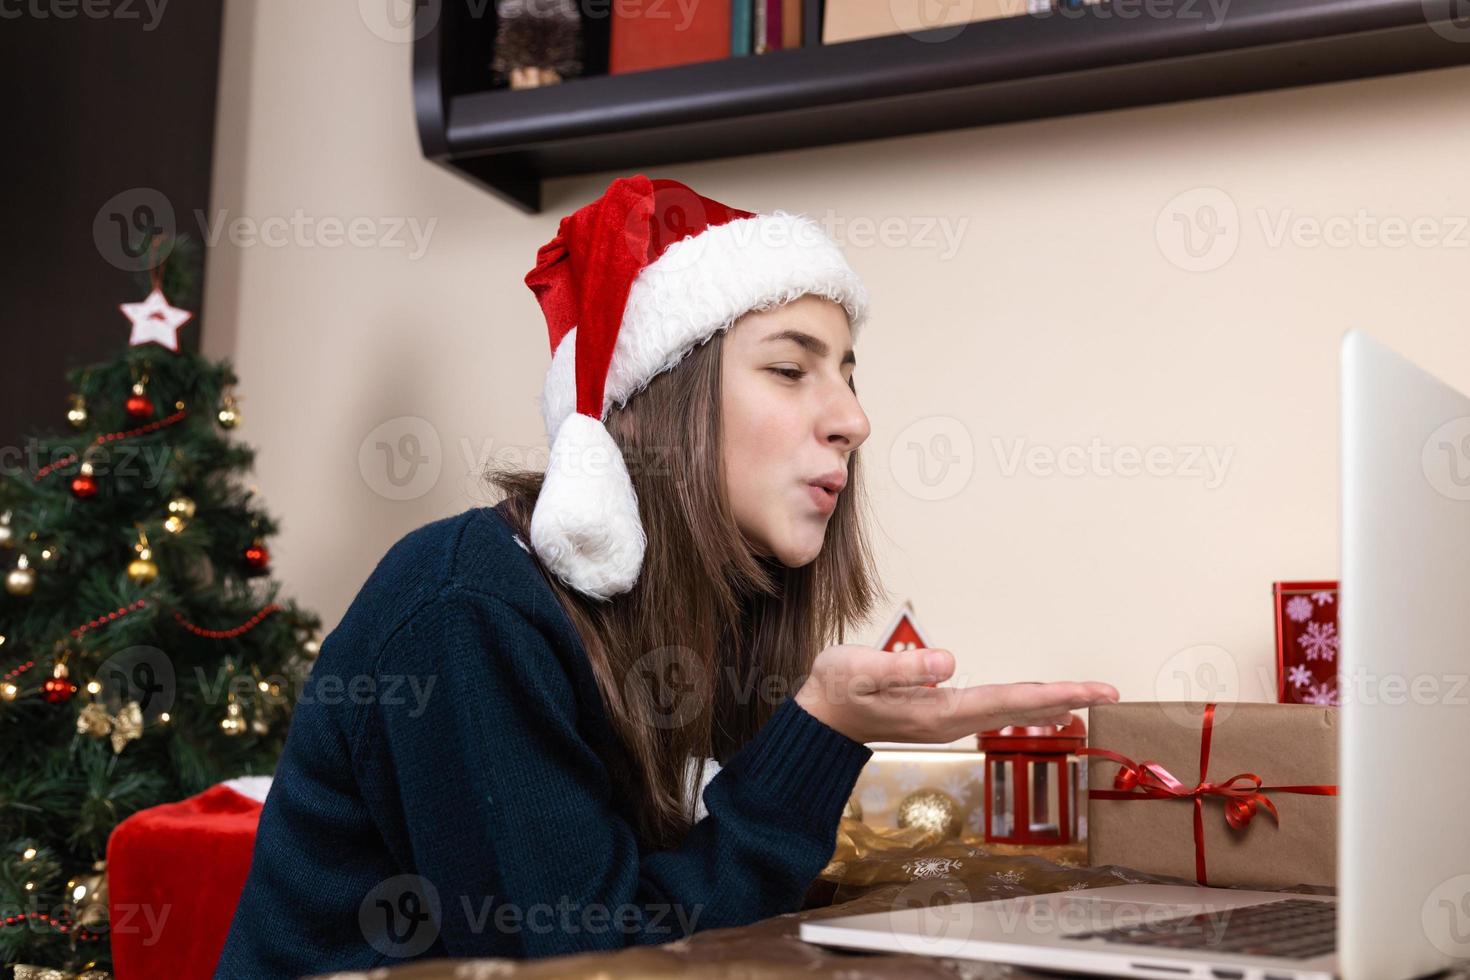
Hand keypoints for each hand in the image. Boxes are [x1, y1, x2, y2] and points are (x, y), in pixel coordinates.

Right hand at [793, 644, 1118, 744]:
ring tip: (1088, 698)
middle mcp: (953, 721)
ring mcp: (950, 720)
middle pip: (1022, 710)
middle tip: (1111, 692)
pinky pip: (1000, 710)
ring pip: (1013, 712)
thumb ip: (903, 668)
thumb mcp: (860, 670)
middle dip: (1068, 699)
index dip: (1057, 693)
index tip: (1095, 691)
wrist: (820, 719)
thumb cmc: (837, 690)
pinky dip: (1029, 705)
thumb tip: (949, 662)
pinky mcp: (944, 714)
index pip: (1011, 701)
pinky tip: (1044, 706)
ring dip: (1052, 703)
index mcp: (941, 712)